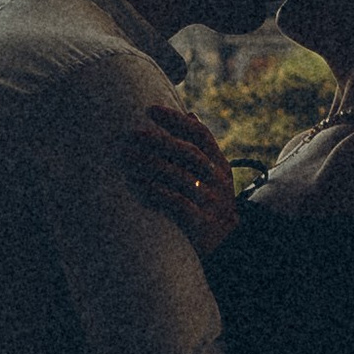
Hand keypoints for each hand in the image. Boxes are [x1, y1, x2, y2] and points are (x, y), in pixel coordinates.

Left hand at [127, 103, 240, 253]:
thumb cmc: (212, 202)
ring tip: (127, 156)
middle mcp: (216, 179)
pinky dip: (156, 190)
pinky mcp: (200, 220)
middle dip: (159, 140)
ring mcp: (209, 199)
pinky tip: (137, 183)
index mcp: (219, 164)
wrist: (226, 244)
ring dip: (150, 163)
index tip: (151, 110)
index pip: (200, 134)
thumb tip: (190, 115)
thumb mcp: (214, 174)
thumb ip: (202, 148)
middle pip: (188, 152)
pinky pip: (176, 201)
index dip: (176, 120)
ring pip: (179, 175)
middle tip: (134, 133)